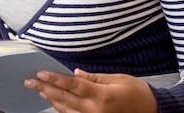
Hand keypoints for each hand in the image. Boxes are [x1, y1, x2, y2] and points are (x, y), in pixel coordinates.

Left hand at [25, 68, 157, 112]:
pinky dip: (62, 110)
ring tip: (39, 89)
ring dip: (51, 100)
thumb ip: (94, 78)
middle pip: (64, 99)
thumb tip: (75, 73)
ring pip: (65, 111)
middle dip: (45, 89)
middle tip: (30, 82)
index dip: (54, 79)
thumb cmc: (137, 93)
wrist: (152, 111)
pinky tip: (55, 101)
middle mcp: (95, 112)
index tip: (40, 74)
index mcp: (102, 96)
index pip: (72, 86)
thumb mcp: (117, 79)